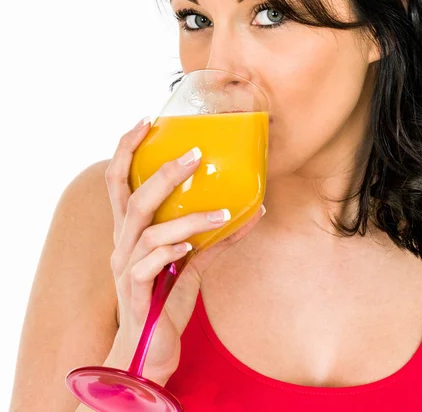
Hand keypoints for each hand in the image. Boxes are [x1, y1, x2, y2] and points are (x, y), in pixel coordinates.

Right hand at [104, 117, 264, 382]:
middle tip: (195, 155)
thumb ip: (217, 236)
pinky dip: (171, 251)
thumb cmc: (167, 297)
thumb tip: (254, 210)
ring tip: (222, 212)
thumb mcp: (194, 262)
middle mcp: (123, 243)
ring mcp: (126, 268)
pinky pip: (148, 265)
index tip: (147, 120)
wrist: (149, 351)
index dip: (127, 148)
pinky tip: (190, 250)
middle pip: (132, 196)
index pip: (118, 180)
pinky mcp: (135, 292)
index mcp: (132, 229)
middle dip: (163, 172)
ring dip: (188, 218)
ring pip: (148, 230)